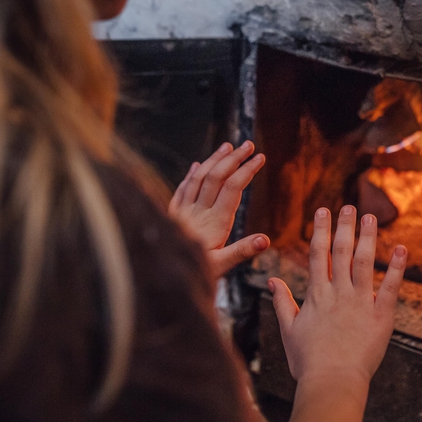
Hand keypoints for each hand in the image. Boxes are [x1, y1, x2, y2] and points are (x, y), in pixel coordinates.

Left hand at [168, 140, 268, 277]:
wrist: (155, 277)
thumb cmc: (191, 275)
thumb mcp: (221, 267)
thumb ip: (242, 250)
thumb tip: (265, 239)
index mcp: (214, 223)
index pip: (233, 188)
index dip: (247, 170)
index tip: (260, 157)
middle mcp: (197, 213)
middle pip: (217, 177)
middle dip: (234, 158)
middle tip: (248, 144)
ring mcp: (183, 212)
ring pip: (198, 178)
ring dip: (213, 160)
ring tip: (227, 147)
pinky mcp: (171, 216)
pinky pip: (181, 190)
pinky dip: (190, 176)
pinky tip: (196, 166)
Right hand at [268, 205, 406, 421]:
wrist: (332, 381)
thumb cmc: (308, 360)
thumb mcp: (289, 330)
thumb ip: (282, 301)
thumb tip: (272, 280)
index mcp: (317, 294)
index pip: (319, 254)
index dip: (321, 230)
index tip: (323, 211)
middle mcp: (339, 292)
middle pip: (342, 252)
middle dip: (345, 227)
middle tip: (349, 206)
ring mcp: (361, 302)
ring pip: (365, 262)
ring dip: (368, 238)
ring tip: (370, 217)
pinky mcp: (381, 316)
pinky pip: (391, 287)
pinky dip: (397, 267)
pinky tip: (401, 249)